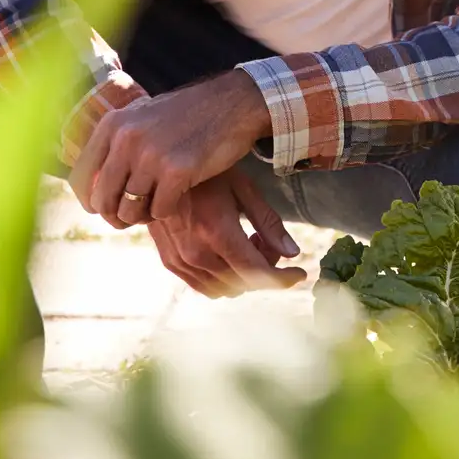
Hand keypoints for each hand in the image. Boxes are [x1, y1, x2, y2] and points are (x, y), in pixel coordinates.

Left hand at [70, 69, 272, 227]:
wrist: (233, 103)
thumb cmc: (188, 115)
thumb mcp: (142, 118)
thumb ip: (116, 144)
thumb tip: (92, 184)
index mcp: (113, 125)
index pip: (80, 177)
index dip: (89, 201)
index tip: (102, 209)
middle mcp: (126, 139)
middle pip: (103, 200)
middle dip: (114, 216)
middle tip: (130, 218)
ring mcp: (152, 155)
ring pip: (129, 210)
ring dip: (142, 217)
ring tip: (154, 208)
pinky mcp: (178, 171)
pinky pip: (159, 211)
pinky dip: (166, 212)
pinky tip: (176, 200)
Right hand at [147, 169, 306, 297]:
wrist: (158, 170)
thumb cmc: (207, 173)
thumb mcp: (244, 188)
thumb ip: (269, 222)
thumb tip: (293, 253)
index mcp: (217, 231)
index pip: (257, 271)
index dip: (283, 278)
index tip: (300, 273)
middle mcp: (196, 252)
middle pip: (244, 283)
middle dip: (265, 269)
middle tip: (268, 242)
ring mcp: (180, 260)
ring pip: (225, 289)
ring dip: (243, 275)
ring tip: (248, 243)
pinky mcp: (170, 262)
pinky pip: (204, 286)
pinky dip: (224, 277)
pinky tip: (228, 251)